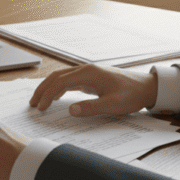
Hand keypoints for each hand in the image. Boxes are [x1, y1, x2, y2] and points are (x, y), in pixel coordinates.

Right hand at [28, 64, 157, 116]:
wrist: (147, 87)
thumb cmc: (132, 95)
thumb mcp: (112, 105)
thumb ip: (91, 108)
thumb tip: (71, 110)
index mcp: (89, 74)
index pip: (60, 82)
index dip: (47, 95)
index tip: (40, 108)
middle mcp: (86, 70)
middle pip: (56, 77)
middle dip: (42, 90)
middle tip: (32, 104)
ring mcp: (88, 73)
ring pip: (61, 77)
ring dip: (49, 88)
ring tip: (40, 101)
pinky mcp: (92, 78)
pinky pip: (69, 80)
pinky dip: (59, 88)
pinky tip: (57, 96)